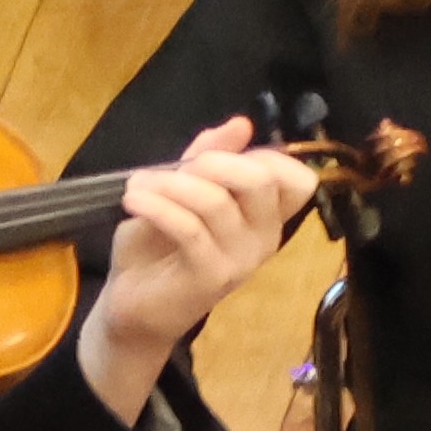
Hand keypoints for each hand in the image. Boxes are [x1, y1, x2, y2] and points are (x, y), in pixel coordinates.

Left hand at [77, 118, 325, 410]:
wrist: (132, 307)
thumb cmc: (158, 249)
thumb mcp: (180, 194)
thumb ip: (206, 159)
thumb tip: (241, 123)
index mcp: (265, 219)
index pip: (298, 180)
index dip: (264, 156)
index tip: (217, 156)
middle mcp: (264, 239)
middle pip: (262, 181)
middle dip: (214, 162)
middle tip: (177, 169)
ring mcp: (241, 260)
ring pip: (216, 201)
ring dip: (169, 184)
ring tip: (136, 187)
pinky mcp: (211, 277)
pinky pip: (189, 228)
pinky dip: (156, 206)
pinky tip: (133, 201)